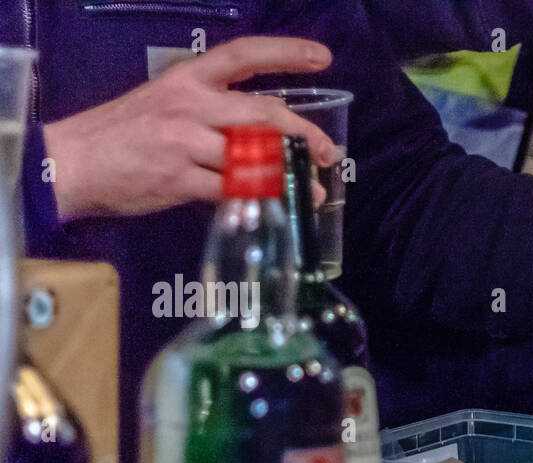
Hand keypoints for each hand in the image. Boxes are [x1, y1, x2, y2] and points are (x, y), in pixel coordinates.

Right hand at [43, 37, 339, 220]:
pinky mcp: (181, 180)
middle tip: (327, 152)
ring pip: (255, 156)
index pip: (243, 55)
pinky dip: (260, 198)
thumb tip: (265, 133)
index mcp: (188, 79)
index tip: (322, 58)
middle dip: (304, 133)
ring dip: (290, 176)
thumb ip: (213, 113)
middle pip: (263, 113)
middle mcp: (190, 105)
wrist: (72, 162)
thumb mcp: (166, 104)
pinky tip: (276, 205)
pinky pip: (234, 190)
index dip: (285, 54)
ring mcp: (186, 143)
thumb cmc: (124, 134)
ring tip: (313, 189)